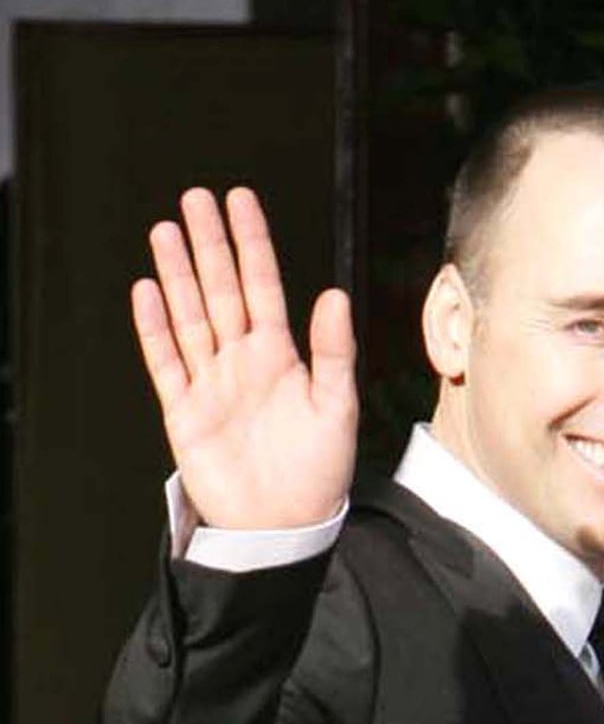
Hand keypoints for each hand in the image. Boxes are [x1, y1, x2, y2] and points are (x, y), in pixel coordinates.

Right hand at [132, 187, 356, 530]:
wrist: (283, 525)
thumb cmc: (318, 472)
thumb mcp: (337, 409)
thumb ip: (334, 352)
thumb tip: (334, 296)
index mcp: (281, 358)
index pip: (263, 286)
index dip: (252, 244)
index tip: (241, 201)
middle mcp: (243, 362)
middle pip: (221, 291)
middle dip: (208, 245)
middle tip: (195, 198)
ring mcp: (211, 383)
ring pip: (190, 316)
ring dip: (177, 275)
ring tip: (165, 231)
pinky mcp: (185, 411)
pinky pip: (165, 361)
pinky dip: (155, 328)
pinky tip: (146, 292)